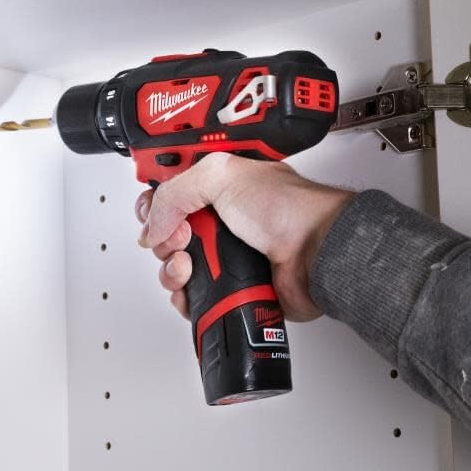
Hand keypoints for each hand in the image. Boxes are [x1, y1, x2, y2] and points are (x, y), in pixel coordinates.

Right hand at [136, 153, 352, 321]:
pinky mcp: (230, 284)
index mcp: (219, 184)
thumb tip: (154, 224)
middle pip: (167, 230)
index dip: (155, 200)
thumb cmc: (288, 210)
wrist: (316, 254)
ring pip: (175, 265)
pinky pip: (192, 294)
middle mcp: (221, 217)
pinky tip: (193, 287)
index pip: (171, 188)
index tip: (154, 211)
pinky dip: (185, 294)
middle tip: (180, 237)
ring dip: (172, 268)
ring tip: (188, 264)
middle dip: (163, 237)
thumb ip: (175, 191)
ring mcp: (225, 253)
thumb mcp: (222, 176)